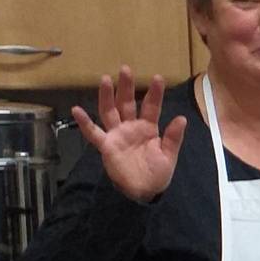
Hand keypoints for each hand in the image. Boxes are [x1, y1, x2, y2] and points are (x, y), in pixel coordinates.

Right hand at [72, 66, 186, 202]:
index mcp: (148, 128)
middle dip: (126, 87)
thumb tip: (182, 118)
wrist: (144, 192)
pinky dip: (85, 123)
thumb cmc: (157, 173)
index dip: (154, 93)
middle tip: (126, 69)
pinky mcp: (106, 146)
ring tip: (105, 79)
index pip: (151, 107)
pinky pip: (94, 133)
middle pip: (127, 103)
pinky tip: (77, 110)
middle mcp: (131, 127)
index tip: (158, 78)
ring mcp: (117, 135)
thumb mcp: (169, 156)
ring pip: (110, 112)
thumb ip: (173, 137)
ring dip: (107, 96)